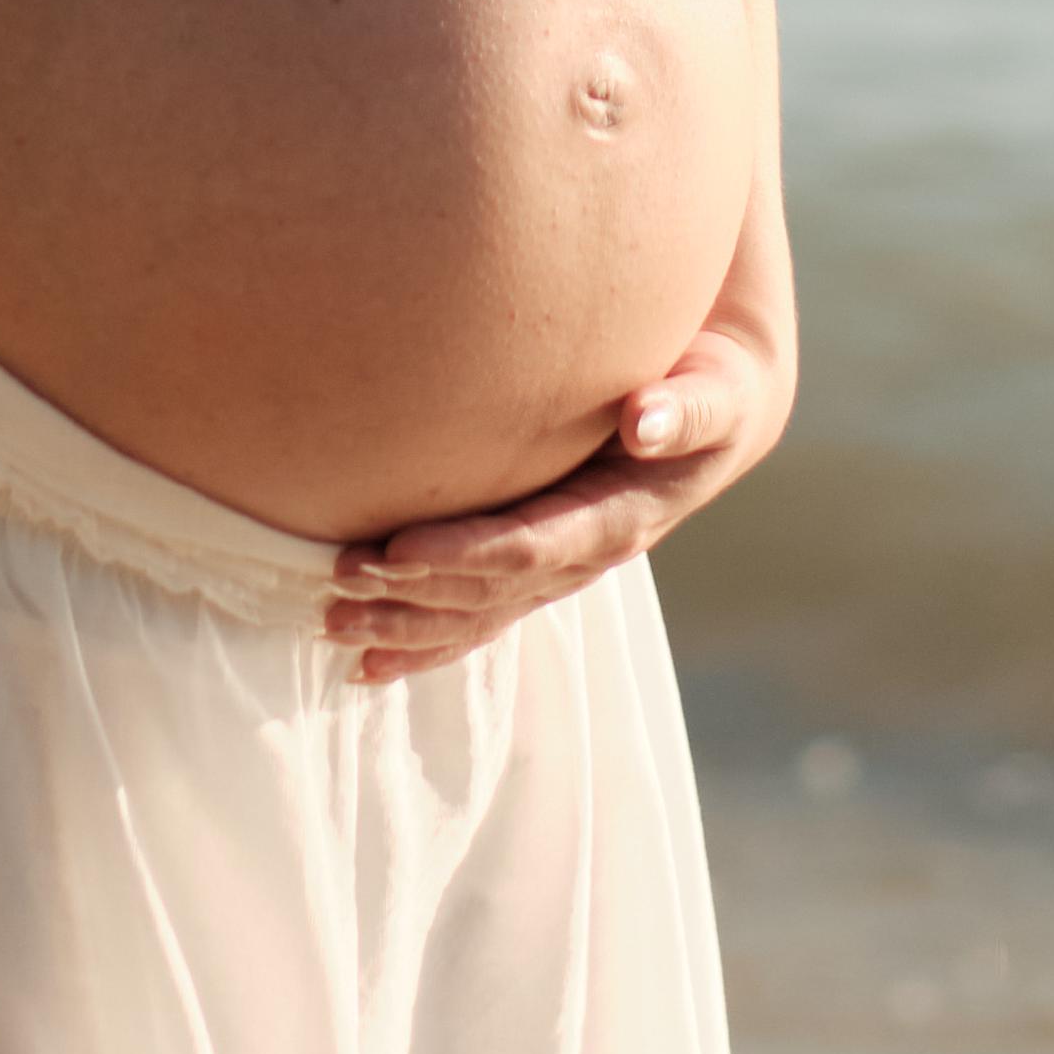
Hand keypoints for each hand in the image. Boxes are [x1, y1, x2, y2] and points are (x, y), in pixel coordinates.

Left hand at [325, 307, 795, 686]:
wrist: (721, 413)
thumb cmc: (713, 388)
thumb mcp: (716, 394)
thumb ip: (686, 409)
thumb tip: (644, 419)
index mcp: (620, 520)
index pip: (530, 549)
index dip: (463, 556)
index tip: (395, 550)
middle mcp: (584, 558)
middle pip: (488, 593)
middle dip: (414, 596)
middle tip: (338, 583)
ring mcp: (560, 570)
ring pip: (475, 614)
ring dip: (406, 625)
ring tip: (332, 625)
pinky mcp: (540, 565)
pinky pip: (478, 615)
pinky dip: (424, 641)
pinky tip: (366, 665)